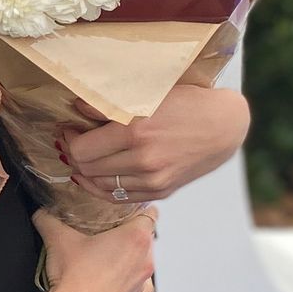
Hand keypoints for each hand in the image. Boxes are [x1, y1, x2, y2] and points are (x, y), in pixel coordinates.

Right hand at [30, 209, 157, 291]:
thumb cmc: (74, 276)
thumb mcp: (58, 238)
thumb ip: (48, 219)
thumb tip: (40, 212)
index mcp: (135, 236)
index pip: (150, 213)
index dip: (139, 210)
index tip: (127, 211)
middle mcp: (146, 258)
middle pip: (146, 238)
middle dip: (130, 234)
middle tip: (108, 234)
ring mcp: (143, 281)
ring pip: (144, 261)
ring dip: (131, 258)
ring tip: (108, 259)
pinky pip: (141, 285)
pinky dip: (131, 280)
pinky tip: (115, 279)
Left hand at [56, 82, 249, 202]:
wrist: (224, 126)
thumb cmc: (186, 102)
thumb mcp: (148, 93)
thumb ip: (109, 103)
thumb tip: (76, 107)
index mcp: (135, 131)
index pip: (82, 150)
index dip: (69, 140)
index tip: (68, 129)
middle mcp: (143, 160)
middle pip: (88, 169)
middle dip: (73, 156)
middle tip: (72, 142)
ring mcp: (153, 180)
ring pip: (101, 187)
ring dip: (85, 174)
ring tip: (81, 160)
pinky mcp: (161, 191)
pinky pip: (121, 198)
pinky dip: (103, 189)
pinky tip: (97, 177)